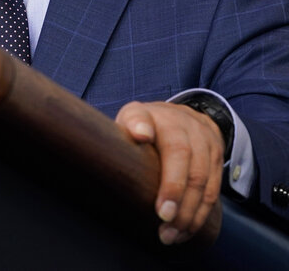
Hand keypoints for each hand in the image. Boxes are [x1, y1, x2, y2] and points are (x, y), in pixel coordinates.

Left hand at [115, 101, 224, 244]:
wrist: (177, 114)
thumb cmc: (145, 122)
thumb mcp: (133, 115)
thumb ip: (133, 122)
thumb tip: (140, 134)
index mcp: (169, 121)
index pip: (177, 153)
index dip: (172, 184)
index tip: (161, 211)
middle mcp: (194, 132)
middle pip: (195, 175)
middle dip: (182, 208)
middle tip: (165, 232)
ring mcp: (210, 146)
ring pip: (207, 187)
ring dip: (192, 216)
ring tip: (173, 236)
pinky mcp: (218, 160)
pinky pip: (214, 191)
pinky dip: (202, 214)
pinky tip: (187, 229)